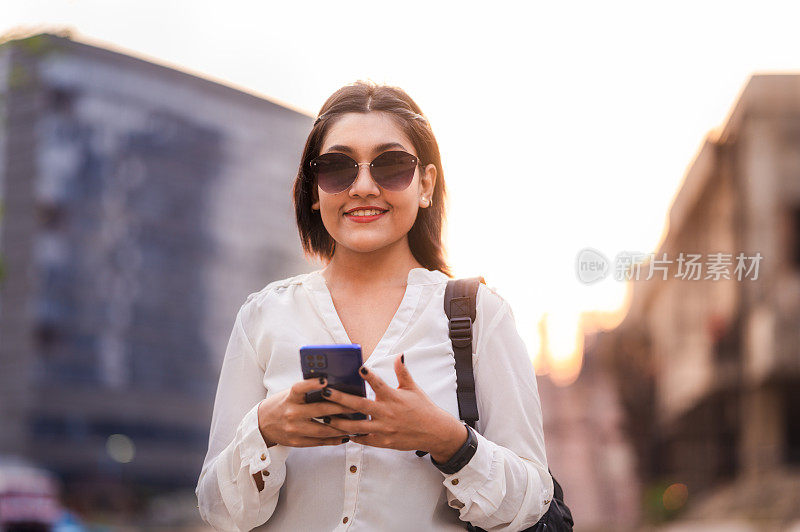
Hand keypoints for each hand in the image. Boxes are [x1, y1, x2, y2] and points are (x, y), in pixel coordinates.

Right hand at [257, 376, 358, 446]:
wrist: (262, 424)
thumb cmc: (282, 404)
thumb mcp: (290, 394)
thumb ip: (308, 392)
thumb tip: (334, 387)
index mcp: (290, 397)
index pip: (300, 388)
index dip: (312, 384)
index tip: (325, 380)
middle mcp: (291, 413)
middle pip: (320, 410)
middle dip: (342, 408)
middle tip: (358, 405)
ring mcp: (294, 429)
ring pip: (323, 429)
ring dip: (342, 427)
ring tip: (357, 423)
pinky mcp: (297, 442)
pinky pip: (319, 441)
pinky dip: (334, 439)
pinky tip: (346, 435)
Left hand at [323, 354, 468, 461]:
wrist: (434, 432)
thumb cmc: (423, 408)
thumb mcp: (413, 388)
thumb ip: (402, 372)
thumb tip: (399, 355)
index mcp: (394, 397)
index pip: (379, 384)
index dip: (369, 375)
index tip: (359, 368)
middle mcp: (387, 413)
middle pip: (360, 406)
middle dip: (341, 399)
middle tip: (326, 392)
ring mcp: (384, 429)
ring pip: (356, 426)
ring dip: (339, 422)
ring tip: (325, 417)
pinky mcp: (383, 441)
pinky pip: (363, 439)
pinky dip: (351, 436)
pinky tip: (339, 432)